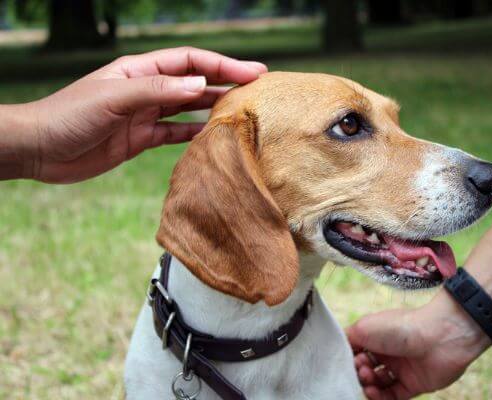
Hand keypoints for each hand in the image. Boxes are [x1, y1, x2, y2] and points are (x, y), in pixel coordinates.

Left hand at [8, 47, 266, 182]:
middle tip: (258, 89)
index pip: (190, 62)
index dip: (222, 64)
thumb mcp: (113, 97)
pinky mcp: (140, 138)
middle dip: (226, 82)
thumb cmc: (69, 115)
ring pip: (188, 108)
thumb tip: (200, 85)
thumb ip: (157, 91)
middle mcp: (146, 89)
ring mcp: (144, 114)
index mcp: (140, 70)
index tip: (252, 72)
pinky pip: (175, 134)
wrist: (40, 149)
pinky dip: (194, 135)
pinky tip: (214, 137)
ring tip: (243, 111)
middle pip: (194, 82)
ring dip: (214, 107)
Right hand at [346, 294, 489, 399]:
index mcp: (376, 335)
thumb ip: (346, 340)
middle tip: (362, 369)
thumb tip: (337, 352)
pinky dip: (380, 398)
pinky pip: (392, 397)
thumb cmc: (400, 327)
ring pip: (377, 384)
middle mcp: (388, 352)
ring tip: (369, 381)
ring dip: (368, 386)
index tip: (345, 360)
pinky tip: (374, 393)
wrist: (439, 337)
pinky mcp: (413, 385)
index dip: (348, 358)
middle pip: (364, 369)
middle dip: (358, 372)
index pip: (355, 352)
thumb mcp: (364, 327)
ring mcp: (401, 369)